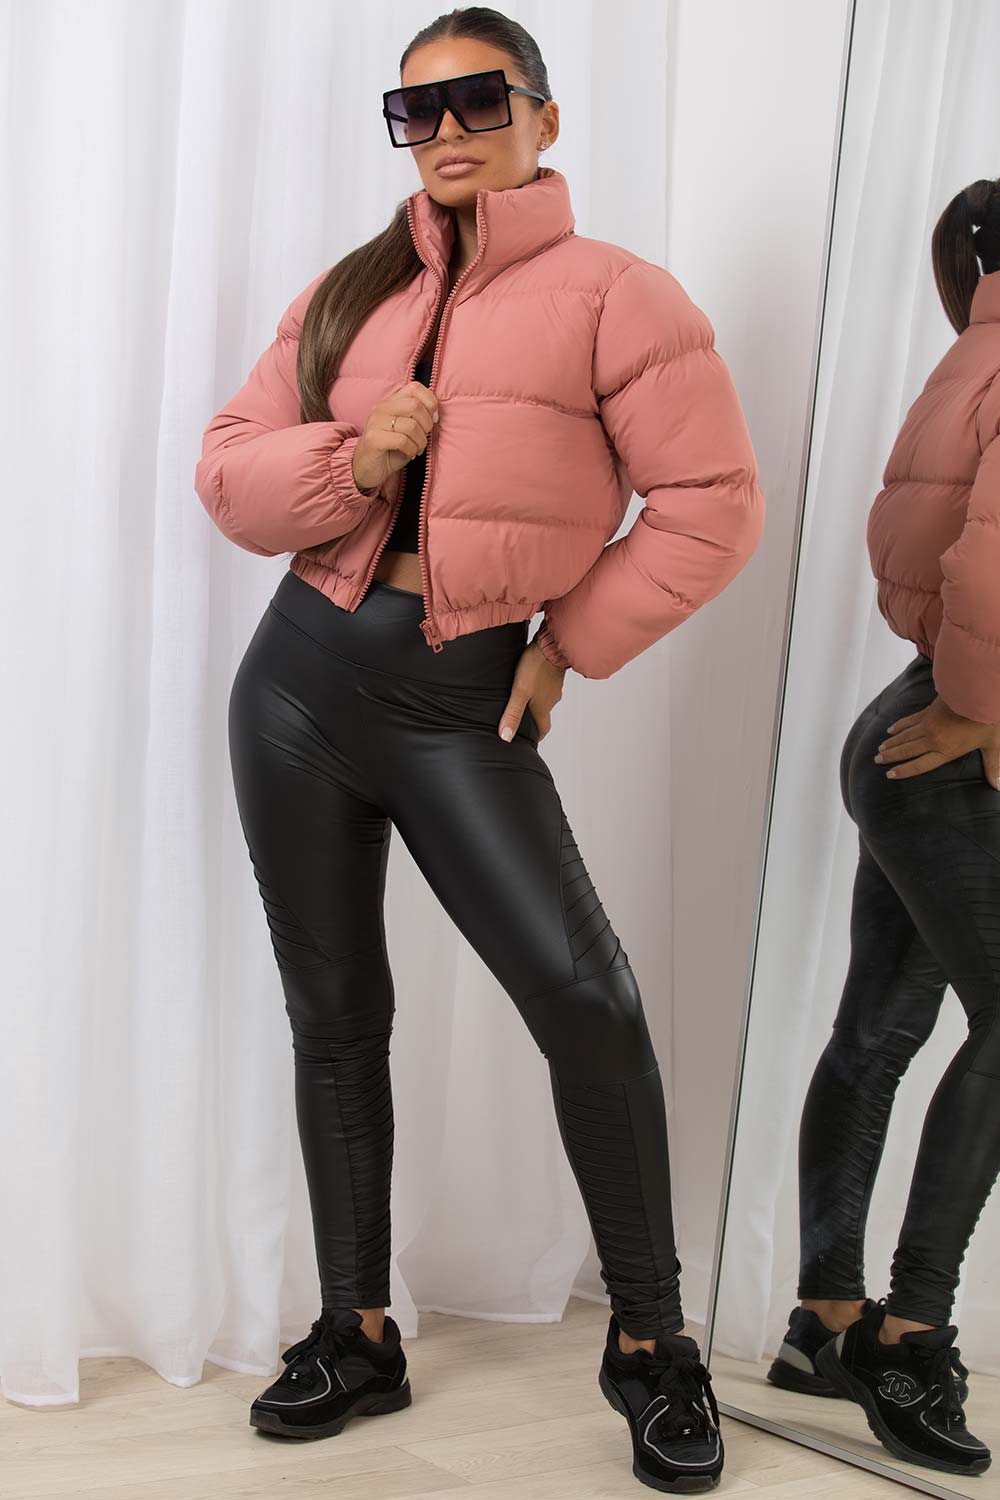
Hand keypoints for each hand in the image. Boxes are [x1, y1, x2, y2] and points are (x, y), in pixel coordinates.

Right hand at [351, 381, 440, 492]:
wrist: (365, 469)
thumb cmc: (390, 450)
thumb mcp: (406, 429)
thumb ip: (418, 417)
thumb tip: (435, 415)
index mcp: (390, 402)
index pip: (415, 387)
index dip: (430, 402)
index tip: (433, 419)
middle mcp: (381, 408)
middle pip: (415, 405)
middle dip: (427, 424)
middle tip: (423, 437)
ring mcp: (375, 422)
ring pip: (411, 425)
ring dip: (420, 441)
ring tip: (416, 448)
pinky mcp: (373, 439)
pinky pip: (403, 441)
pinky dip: (412, 450)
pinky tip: (409, 454)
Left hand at [498, 642, 565, 742]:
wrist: (551, 644)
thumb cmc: (536, 667)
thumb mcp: (519, 692)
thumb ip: (513, 713)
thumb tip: (506, 737)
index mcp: (543, 707)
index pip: (544, 728)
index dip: (538, 735)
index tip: (532, 738)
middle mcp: (551, 699)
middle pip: (543, 712)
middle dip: (533, 716)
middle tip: (521, 716)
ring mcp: (554, 685)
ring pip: (545, 697)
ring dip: (535, 699)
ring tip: (521, 695)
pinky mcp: (554, 673)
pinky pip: (546, 684)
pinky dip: (539, 685)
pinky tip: (529, 678)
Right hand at [875, 694, 999, 785]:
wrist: (978, 692)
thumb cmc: (986, 719)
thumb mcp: (993, 745)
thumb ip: (993, 766)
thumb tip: (998, 786)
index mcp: (946, 750)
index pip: (920, 764)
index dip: (904, 770)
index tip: (890, 774)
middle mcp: (933, 739)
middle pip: (907, 750)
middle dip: (891, 756)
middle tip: (877, 760)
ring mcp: (928, 724)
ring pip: (905, 736)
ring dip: (891, 743)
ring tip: (880, 749)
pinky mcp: (928, 711)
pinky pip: (909, 721)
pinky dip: (898, 726)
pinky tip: (890, 730)